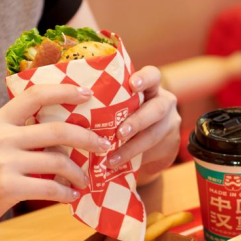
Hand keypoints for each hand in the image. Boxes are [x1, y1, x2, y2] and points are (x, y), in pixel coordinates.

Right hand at [0, 84, 110, 237]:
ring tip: (85, 180)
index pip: (35, 95)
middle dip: (88, 138)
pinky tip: (71, 196)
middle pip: (58, 130)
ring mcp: (4, 162)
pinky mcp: (8, 187)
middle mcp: (1, 137)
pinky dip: (67, 193)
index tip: (88, 93)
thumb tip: (62, 131)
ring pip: (59, 162)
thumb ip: (18, 132)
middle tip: (103, 146)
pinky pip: (51, 188)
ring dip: (79, 173)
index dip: (65, 91)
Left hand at [110, 66, 180, 184]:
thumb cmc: (124, 118)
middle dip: (137, 121)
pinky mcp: (170, 146)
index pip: (153, 75)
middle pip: (157, 108)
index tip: (132, 85)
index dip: (144, 78)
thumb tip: (70, 101)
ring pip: (154, 135)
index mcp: (151, 87)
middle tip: (120, 133)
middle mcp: (164, 102)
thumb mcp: (122, 105)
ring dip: (132, 147)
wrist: (148, 148)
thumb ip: (108, 101)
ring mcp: (169, 124)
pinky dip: (133, 159)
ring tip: (112, 158)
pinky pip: (153, 153)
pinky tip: (117, 164)